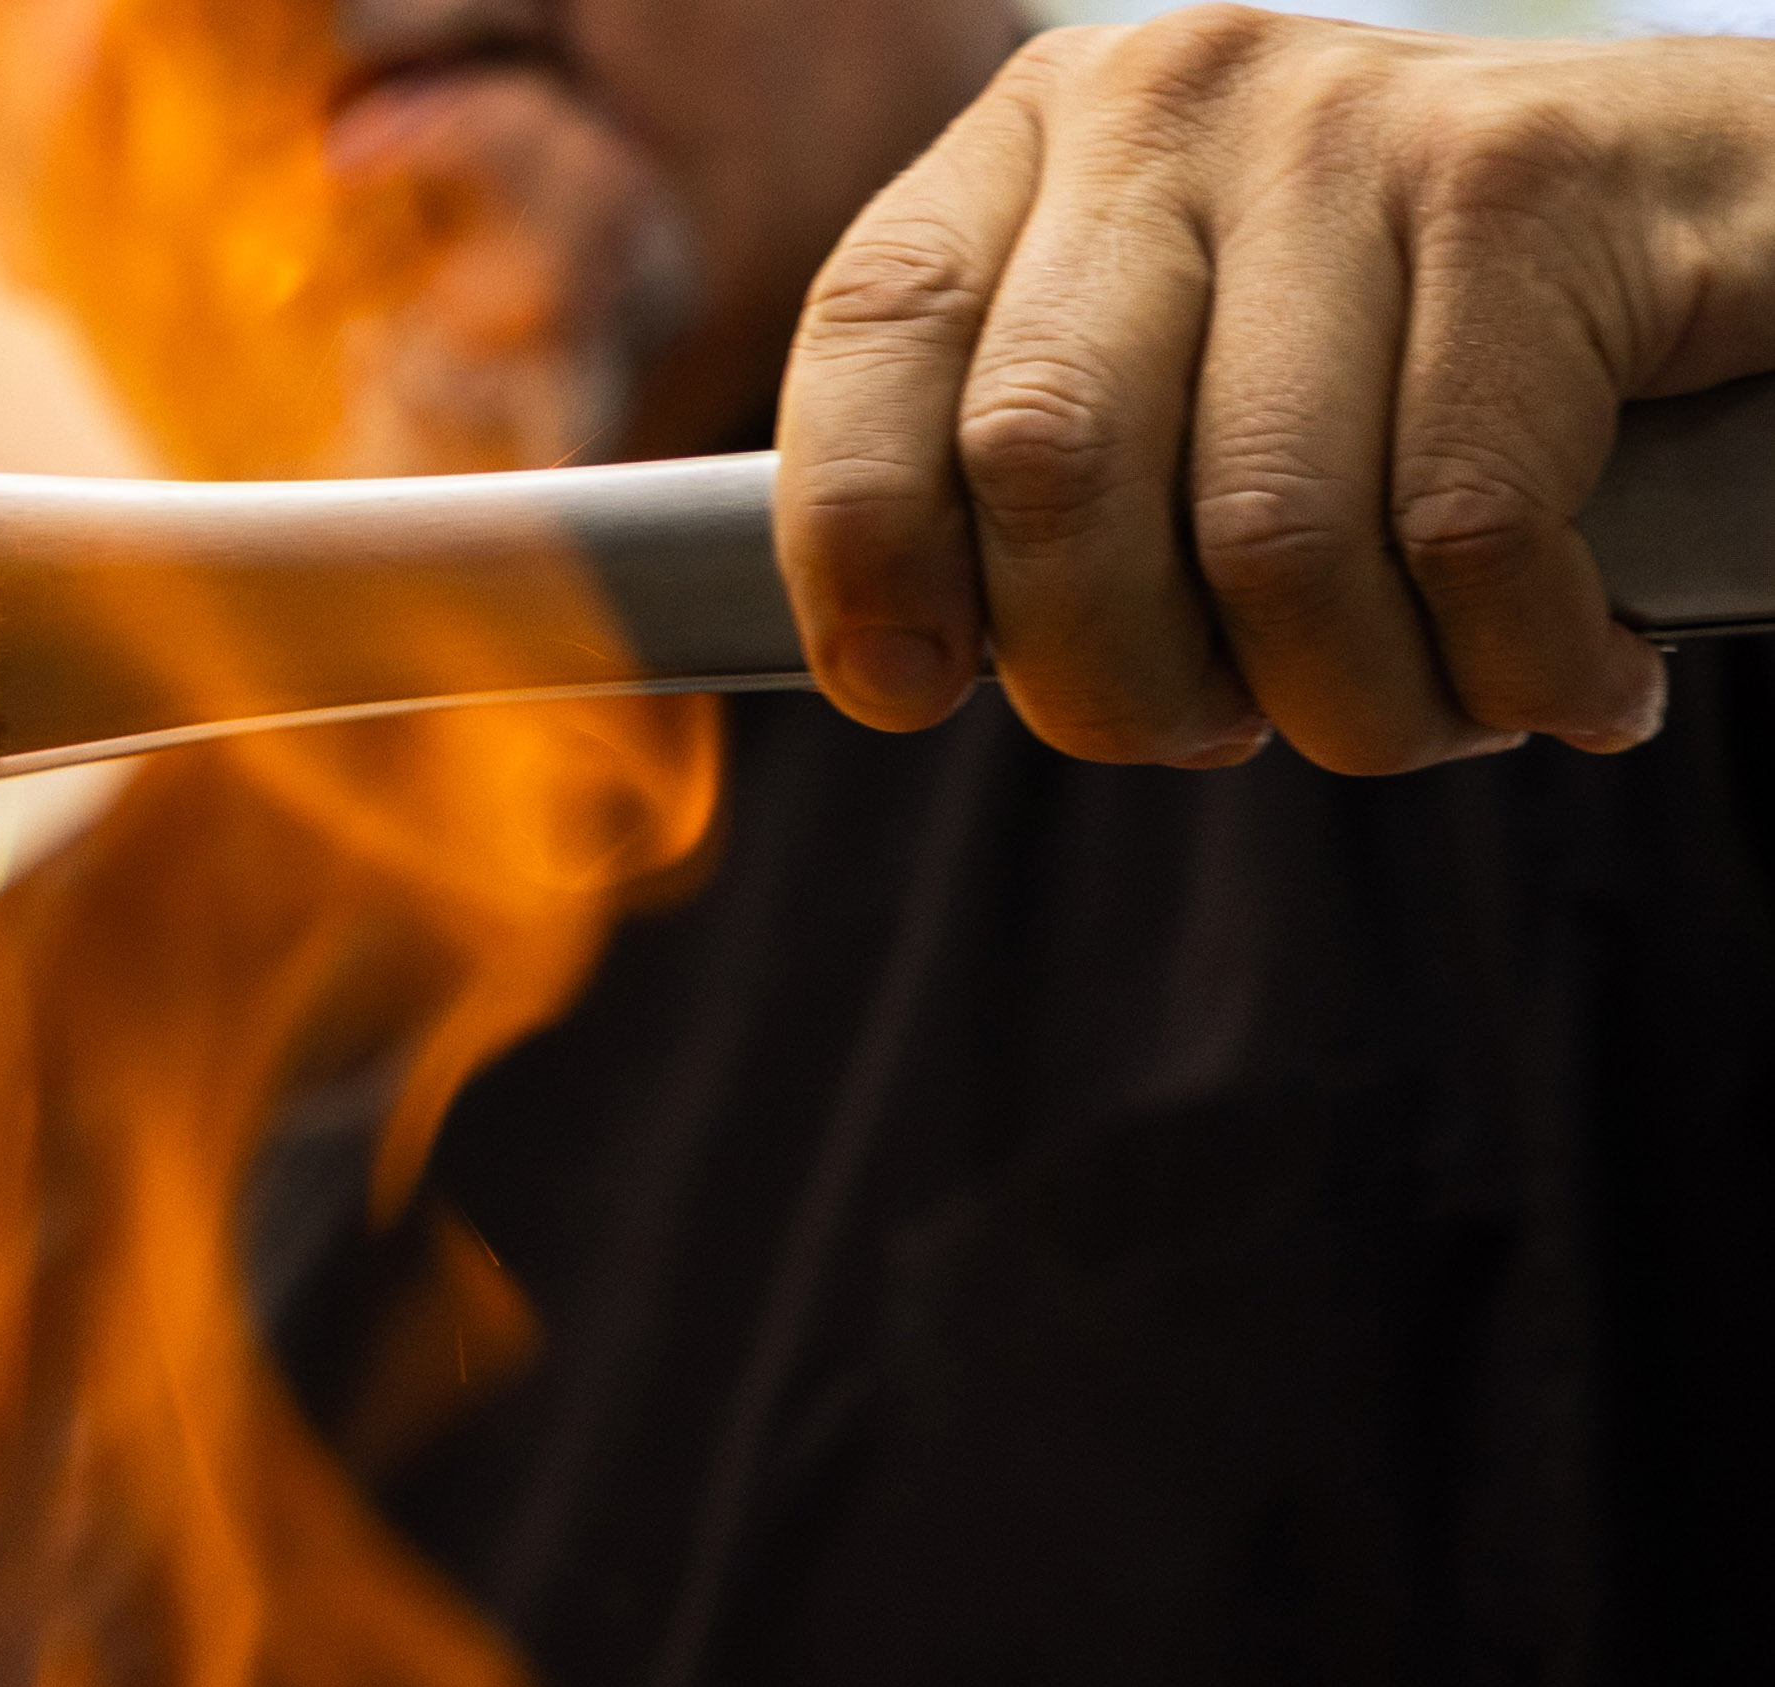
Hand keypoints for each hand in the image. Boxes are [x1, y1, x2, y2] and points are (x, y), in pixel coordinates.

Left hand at [777, 11, 1774, 771]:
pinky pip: (1456, 531)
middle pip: (1044, 465)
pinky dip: (1513, 664)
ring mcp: (1356, 119)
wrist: (1737, 241)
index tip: (917, 688)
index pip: (870, 335)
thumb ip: (1019, 502)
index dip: (862, 550)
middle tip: (1216, 729)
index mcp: (1051, 141)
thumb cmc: (1410, 382)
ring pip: (1260, 532)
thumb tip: (893, 671)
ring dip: (1344, 704)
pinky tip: (1568, 669)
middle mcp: (1181, 94)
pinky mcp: (1530, 178)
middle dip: (1117, 681)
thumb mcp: (1177, 406)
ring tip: (1415, 704)